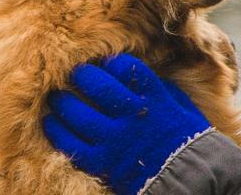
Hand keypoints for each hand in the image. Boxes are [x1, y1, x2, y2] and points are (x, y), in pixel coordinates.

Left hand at [42, 53, 213, 194]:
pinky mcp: (103, 163)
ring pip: (79, 114)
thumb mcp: (182, 106)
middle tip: (75, 73)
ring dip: (63, 102)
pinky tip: (51, 122)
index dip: (111, 62)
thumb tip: (138, 75)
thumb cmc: (188, 140)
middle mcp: (134, 115)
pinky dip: (57, 131)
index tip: (105, 62)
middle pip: (98, 86)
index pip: (127, 68)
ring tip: (56, 96)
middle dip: (82, 75)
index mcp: (155, 98)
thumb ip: (160, 88)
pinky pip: (72, 144)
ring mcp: (116, 140)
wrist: (189, 179)